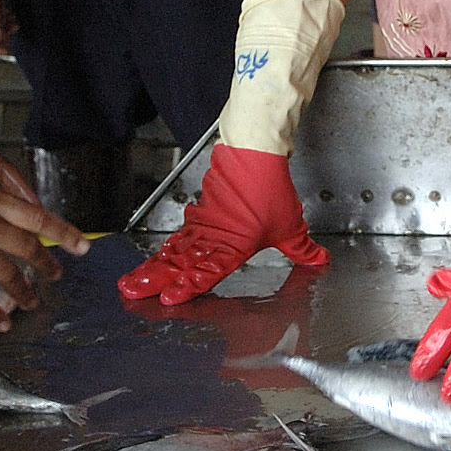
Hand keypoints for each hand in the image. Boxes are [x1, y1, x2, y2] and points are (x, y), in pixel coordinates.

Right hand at [0, 154, 73, 332]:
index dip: (64, 233)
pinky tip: (3, 323)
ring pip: (8, 275)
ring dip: (24, 292)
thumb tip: (0, 206)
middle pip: (28, 249)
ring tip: (33, 303)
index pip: (39, 218)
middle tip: (56, 276)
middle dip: (46, 265)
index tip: (83, 245)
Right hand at [118, 145, 327, 304]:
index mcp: (233, 246)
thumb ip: (302, 249)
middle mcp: (213, 238)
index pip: (207, 272)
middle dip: (154, 279)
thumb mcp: (291, 225)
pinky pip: (180, 236)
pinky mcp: (200, 214)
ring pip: (174, 251)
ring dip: (153, 267)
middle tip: (131, 291)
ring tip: (132, 281)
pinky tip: (157, 258)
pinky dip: (166, 249)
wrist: (253, 152)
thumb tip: (319, 260)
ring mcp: (203, 225)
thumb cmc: (269, 187)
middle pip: (179, 263)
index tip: (168, 298)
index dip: (188, 286)